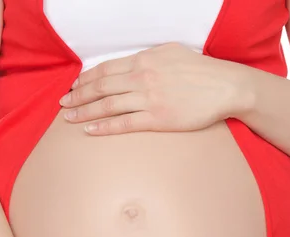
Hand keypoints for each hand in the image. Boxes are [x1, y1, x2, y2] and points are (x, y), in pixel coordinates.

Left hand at [59, 42, 241, 134]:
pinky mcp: (157, 118)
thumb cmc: (200, 70)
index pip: (105, 69)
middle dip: (78, 96)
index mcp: (144, 60)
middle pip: (101, 87)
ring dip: (85, 112)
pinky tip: (90, 130)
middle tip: (63, 103)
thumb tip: (130, 63)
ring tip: (69, 118)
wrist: (225, 87)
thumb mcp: (171, 53)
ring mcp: (149, 99)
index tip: (74, 86)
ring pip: (107, 105)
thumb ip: (147, 58)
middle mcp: (142, 77)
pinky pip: (124, 123)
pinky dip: (104, 127)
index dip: (86, 79)